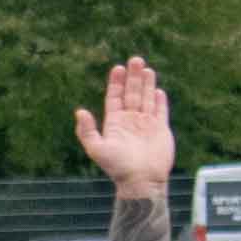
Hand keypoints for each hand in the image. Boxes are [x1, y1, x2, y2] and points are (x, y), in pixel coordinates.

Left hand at [74, 56, 174, 200]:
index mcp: (115, 123)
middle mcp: (130, 121)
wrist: (141, 181)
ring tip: (146, 68)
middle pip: (131, 94)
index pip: (114, 98)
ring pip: (146, 99)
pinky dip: (160, 101)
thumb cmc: (118, 167)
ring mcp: (146, 124)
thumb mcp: (97, 149)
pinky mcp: (161, 129)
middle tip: (135, 60)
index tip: (118, 68)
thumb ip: (87, 131)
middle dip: (133, 77)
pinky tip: (158, 90)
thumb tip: (79, 111)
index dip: (116, 83)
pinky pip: (160, 111)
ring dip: (146, 84)